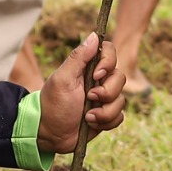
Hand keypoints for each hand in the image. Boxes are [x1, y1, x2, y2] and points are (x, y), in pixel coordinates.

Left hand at [37, 32, 128, 153]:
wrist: (50, 135)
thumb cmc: (53, 104)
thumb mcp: (63, 79)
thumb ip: (79, 57)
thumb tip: (95, 35)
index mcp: (87, 68)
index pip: (110, 52)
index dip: (108, 62)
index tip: (96, 75)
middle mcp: (99, 81)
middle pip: (120, 78)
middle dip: (106, 92)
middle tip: (89, 98)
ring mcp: (104, 99)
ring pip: (121, 100)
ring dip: (104, 111)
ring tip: (87, 117)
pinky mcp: (107, 116)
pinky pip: (119, 117)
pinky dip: (106, 121)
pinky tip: (91, 123)